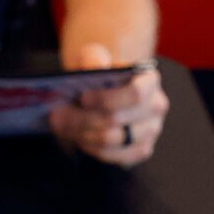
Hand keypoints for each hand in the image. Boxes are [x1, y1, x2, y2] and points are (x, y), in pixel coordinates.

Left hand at [49, 41, 167, 167]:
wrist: (104, 86)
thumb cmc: (100, 70)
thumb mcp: (95, 56)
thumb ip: (95, 58)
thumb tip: (94, 68)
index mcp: (150, 80)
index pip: (136, 94)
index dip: (108, 99)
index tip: (82, 98)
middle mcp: (156, 106)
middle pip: (118, 119)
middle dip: (83, 119)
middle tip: (57, 116)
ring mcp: (151, 131)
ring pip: (114, 140)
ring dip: (83, 134)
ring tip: (61, 126)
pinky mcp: (142, 149)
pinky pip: (116, 157)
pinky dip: (92, 149)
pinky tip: (77, 138)